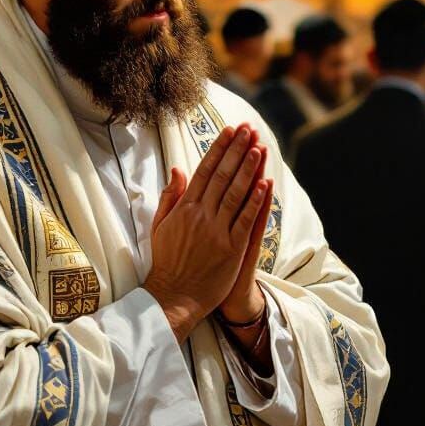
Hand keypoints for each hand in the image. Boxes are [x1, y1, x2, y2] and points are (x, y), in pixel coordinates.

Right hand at [144, 124, 269, 341]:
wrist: (174, 296)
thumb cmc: (167, 261)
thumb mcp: (160, 225)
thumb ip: (170, 196)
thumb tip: (178, 169)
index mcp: (184, 208)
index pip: (204, 170)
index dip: (218, 149)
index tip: (229, 131)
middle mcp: (201, 215)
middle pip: (223, 176)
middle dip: (237, 150)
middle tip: (249, 130)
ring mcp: (217, 231)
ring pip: (236, 193)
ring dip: (249, 168)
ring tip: (259, 148)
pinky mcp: (231, 248)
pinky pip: (245, 220)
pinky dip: (256, 201)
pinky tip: (264, 183)